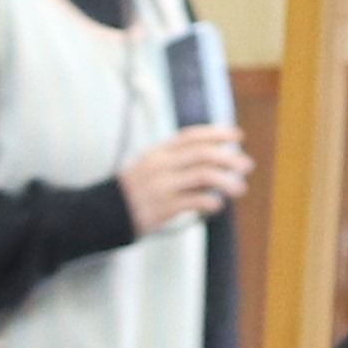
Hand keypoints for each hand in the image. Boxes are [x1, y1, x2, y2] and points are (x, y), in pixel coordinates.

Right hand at [118, 125, 252, 231]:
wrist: (101, 215)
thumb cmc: (132, 192)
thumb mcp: (147, 167)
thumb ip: (174, 159)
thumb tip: (211, 156)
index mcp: (157, 153)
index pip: (191, 136)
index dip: (217, 133)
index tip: (238, 136)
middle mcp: (160, 167)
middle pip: (202, 155)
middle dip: (229, 158)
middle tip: (247, 165)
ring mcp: (161, 187)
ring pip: (203, 176)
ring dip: (226, 181)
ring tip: (239, 189)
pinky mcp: (161, 208)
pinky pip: (194, 202)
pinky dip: (211, 203)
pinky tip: (217, 206)